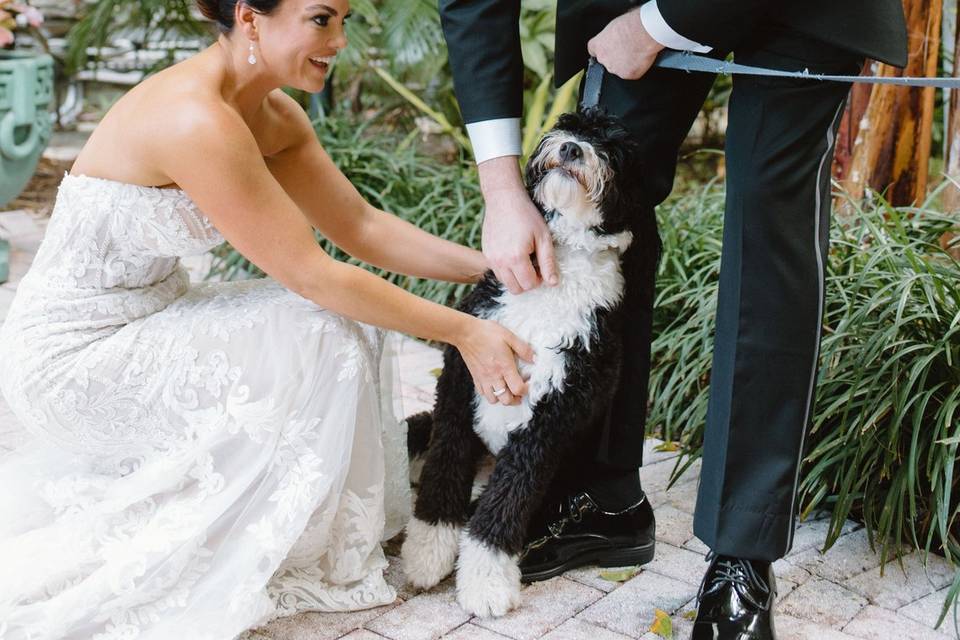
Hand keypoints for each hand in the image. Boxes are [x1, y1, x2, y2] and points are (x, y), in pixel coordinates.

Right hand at [455, 317, 535, 405]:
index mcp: (504, 367)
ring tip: (507, 389)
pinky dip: (490, 393)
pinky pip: (482, 393)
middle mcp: (494, 376)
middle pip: (506, 400)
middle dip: (516, 399)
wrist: (465, 332)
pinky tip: (494, 384)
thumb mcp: (509, 336)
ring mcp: (483, 378)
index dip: (526, 390)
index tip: (529, 383)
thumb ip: (524, 349)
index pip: (518, 389)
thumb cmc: (487, 333)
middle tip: (519, 391)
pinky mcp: (475, 377)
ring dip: (502, 398)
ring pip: (493, 400)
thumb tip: (534, 359)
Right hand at [477, 157, 557, 293]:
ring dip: (516, 277)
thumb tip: (553, 283)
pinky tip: (514, 254)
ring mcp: (490, 259)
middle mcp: (500, 261)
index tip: (542, 265)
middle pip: (516, 289)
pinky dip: (507, 270)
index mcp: (516, 257)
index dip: (539, 279)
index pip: (529, 284)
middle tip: (534, 265)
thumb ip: (548, 262)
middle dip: (528, 282)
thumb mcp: (543, 237)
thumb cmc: (527, 215)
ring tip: (524, 259)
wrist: (504, 199)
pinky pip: (498, 272)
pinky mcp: (486, 254)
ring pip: (505, 283)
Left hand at [587, 7, 663, 79]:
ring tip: (636, 51)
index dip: (602, 48)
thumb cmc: (632, 24)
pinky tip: (641, 58)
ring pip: (619, 68)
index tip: (607, 47)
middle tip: (627, 47)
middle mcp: (603, 59)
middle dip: (616, 56)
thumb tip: (617, 35)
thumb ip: (611, 34)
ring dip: (626, 63)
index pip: (593, 50)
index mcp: (598, 45)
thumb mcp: (615, 24)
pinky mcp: (627, 74)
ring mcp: (615, 68)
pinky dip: (636, 68)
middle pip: (607, 60)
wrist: (644, 33)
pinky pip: (631, 73)